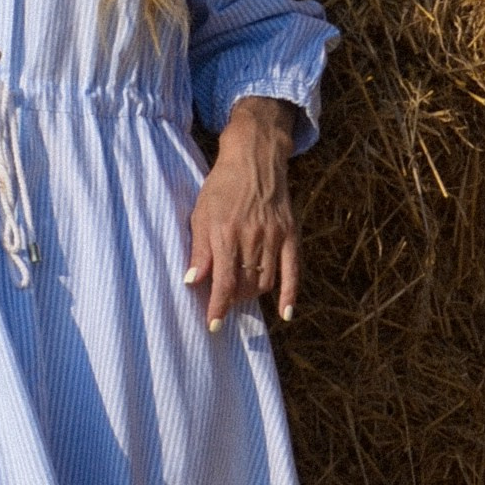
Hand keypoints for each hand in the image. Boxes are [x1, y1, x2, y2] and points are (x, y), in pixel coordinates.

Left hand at [185, 97, 299, 328]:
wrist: (254, 159)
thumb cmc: (221, 186)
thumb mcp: (200, 214)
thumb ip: (198, 249)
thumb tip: (191, 281)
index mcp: (226, 234)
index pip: (223, 282)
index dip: (218, 307)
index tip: (213, 325)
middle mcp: (252, 238)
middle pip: (245, 286)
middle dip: (233, 300)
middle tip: (224, 301)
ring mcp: (274, 237)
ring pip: (265, 282)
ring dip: (252, 295)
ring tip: (242, 294)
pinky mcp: (291, 235)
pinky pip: (293, 271)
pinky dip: (290, 294)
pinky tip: (285, 313)